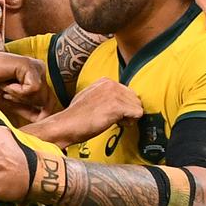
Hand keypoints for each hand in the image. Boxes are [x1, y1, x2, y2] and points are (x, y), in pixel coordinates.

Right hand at [22, 78, 142, 146]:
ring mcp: (115, 94)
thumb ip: (104, 95)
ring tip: (113, 121)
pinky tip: (116, 123)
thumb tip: (117, 101)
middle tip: (113, 118)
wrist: (67, 124)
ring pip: (137, 107)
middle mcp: (111, 84)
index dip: (122, 105)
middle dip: (127, 110)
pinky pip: (137, 114)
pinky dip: (129, 122)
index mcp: (105, 81)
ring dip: (128, 117)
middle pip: (135, 99)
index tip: (111, 113)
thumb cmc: (76, 116)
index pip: (128, 93)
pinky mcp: (118, 106)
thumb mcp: (90, 97)